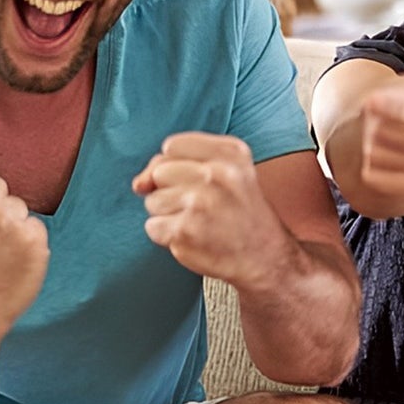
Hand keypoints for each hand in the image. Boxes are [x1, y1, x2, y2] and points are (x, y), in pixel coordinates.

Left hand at [133, 133, 298, 286]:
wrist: (265, 256)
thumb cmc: (241, 213)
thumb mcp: (228, 172)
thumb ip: (177, 164)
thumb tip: (138, 184)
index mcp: (231, 153)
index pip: (172, 146)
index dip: (177, 165)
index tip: (199, 181)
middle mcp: (217, 174)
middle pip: (159, 172)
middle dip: (172, 191)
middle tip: (204, 206)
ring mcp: (200, 203)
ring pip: (152, 201)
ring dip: (170, 215)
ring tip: (201, 222)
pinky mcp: (185, 231)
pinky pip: (153, 227)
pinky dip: (169, 236)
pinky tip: (196, 237)